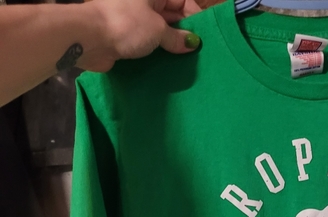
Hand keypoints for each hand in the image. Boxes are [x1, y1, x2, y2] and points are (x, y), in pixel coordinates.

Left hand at [79, 0, 201, 71]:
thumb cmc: (126, 25)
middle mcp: (143, 3)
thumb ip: (177, 37)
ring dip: (172, 45)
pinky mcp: (127, 38)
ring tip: (187, 61)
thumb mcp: (158, 29)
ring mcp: (135, 21)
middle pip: (172, 15)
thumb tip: (193, 43)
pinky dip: (159, 53)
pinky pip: (149, 44)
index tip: (205, 35)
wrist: (89, 39)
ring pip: (160, 31)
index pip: (182, 0)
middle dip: (185, 31)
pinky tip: (170, 66)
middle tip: (198, 52)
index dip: (195, 16)